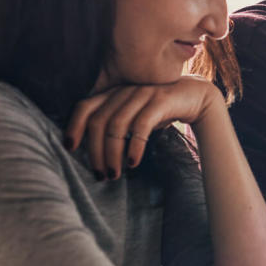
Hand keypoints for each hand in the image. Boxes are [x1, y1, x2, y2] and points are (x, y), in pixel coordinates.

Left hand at [66, 75, 222, 179]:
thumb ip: (114, 124)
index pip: (84, 107)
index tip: (70, 148)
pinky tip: (133, 162)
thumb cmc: (159, 111)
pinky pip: (141, 125)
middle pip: (99, 122)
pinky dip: (134, 146)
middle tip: (100, 175)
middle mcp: (124, 91)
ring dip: (112, 154)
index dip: (74, 126)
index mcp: (113, 93)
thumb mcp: (133, 115)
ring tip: (115, 175)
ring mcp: (142, 94)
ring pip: (117, 126)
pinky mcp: (160, 101)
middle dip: (95, 152)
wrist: (195, 96)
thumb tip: (94, 152)